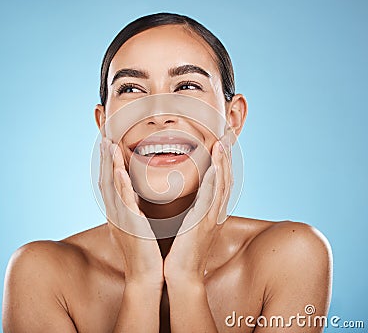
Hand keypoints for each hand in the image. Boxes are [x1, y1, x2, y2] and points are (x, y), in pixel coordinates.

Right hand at [99, 138, 163, 286]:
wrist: (146, 275)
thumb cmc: (144, 252)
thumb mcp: (136, 226)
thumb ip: (133, 211)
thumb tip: (135, 200)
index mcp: (118, 213)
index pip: (110, 184)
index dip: (108, 164)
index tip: (109, 146)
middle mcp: (115, 214)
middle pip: (106, 181)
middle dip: (105, 159)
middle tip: (105, 138)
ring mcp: (120, 219)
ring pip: (112, 187)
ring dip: (110, 165)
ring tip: (109, 145)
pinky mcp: (130, 225)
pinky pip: (123, 201)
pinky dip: (120, 185)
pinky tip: (118, 170)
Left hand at [164, 132, 232, 283]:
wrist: (182, 274)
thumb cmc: (183, 251)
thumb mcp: (191, 226)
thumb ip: (194, 210)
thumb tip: (191, 198)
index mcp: (211, 211)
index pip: (221, 181)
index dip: (223, 161)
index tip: (222, 143)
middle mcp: (215, 212)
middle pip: (226, 178)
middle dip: (227, 156)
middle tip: (227, 135)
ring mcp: (211, 217)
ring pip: (221, 184)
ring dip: (223, 163)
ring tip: (222, 143)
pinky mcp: (203, 223)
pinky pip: (211, 197)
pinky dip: (214, 180)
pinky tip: (214, 166)